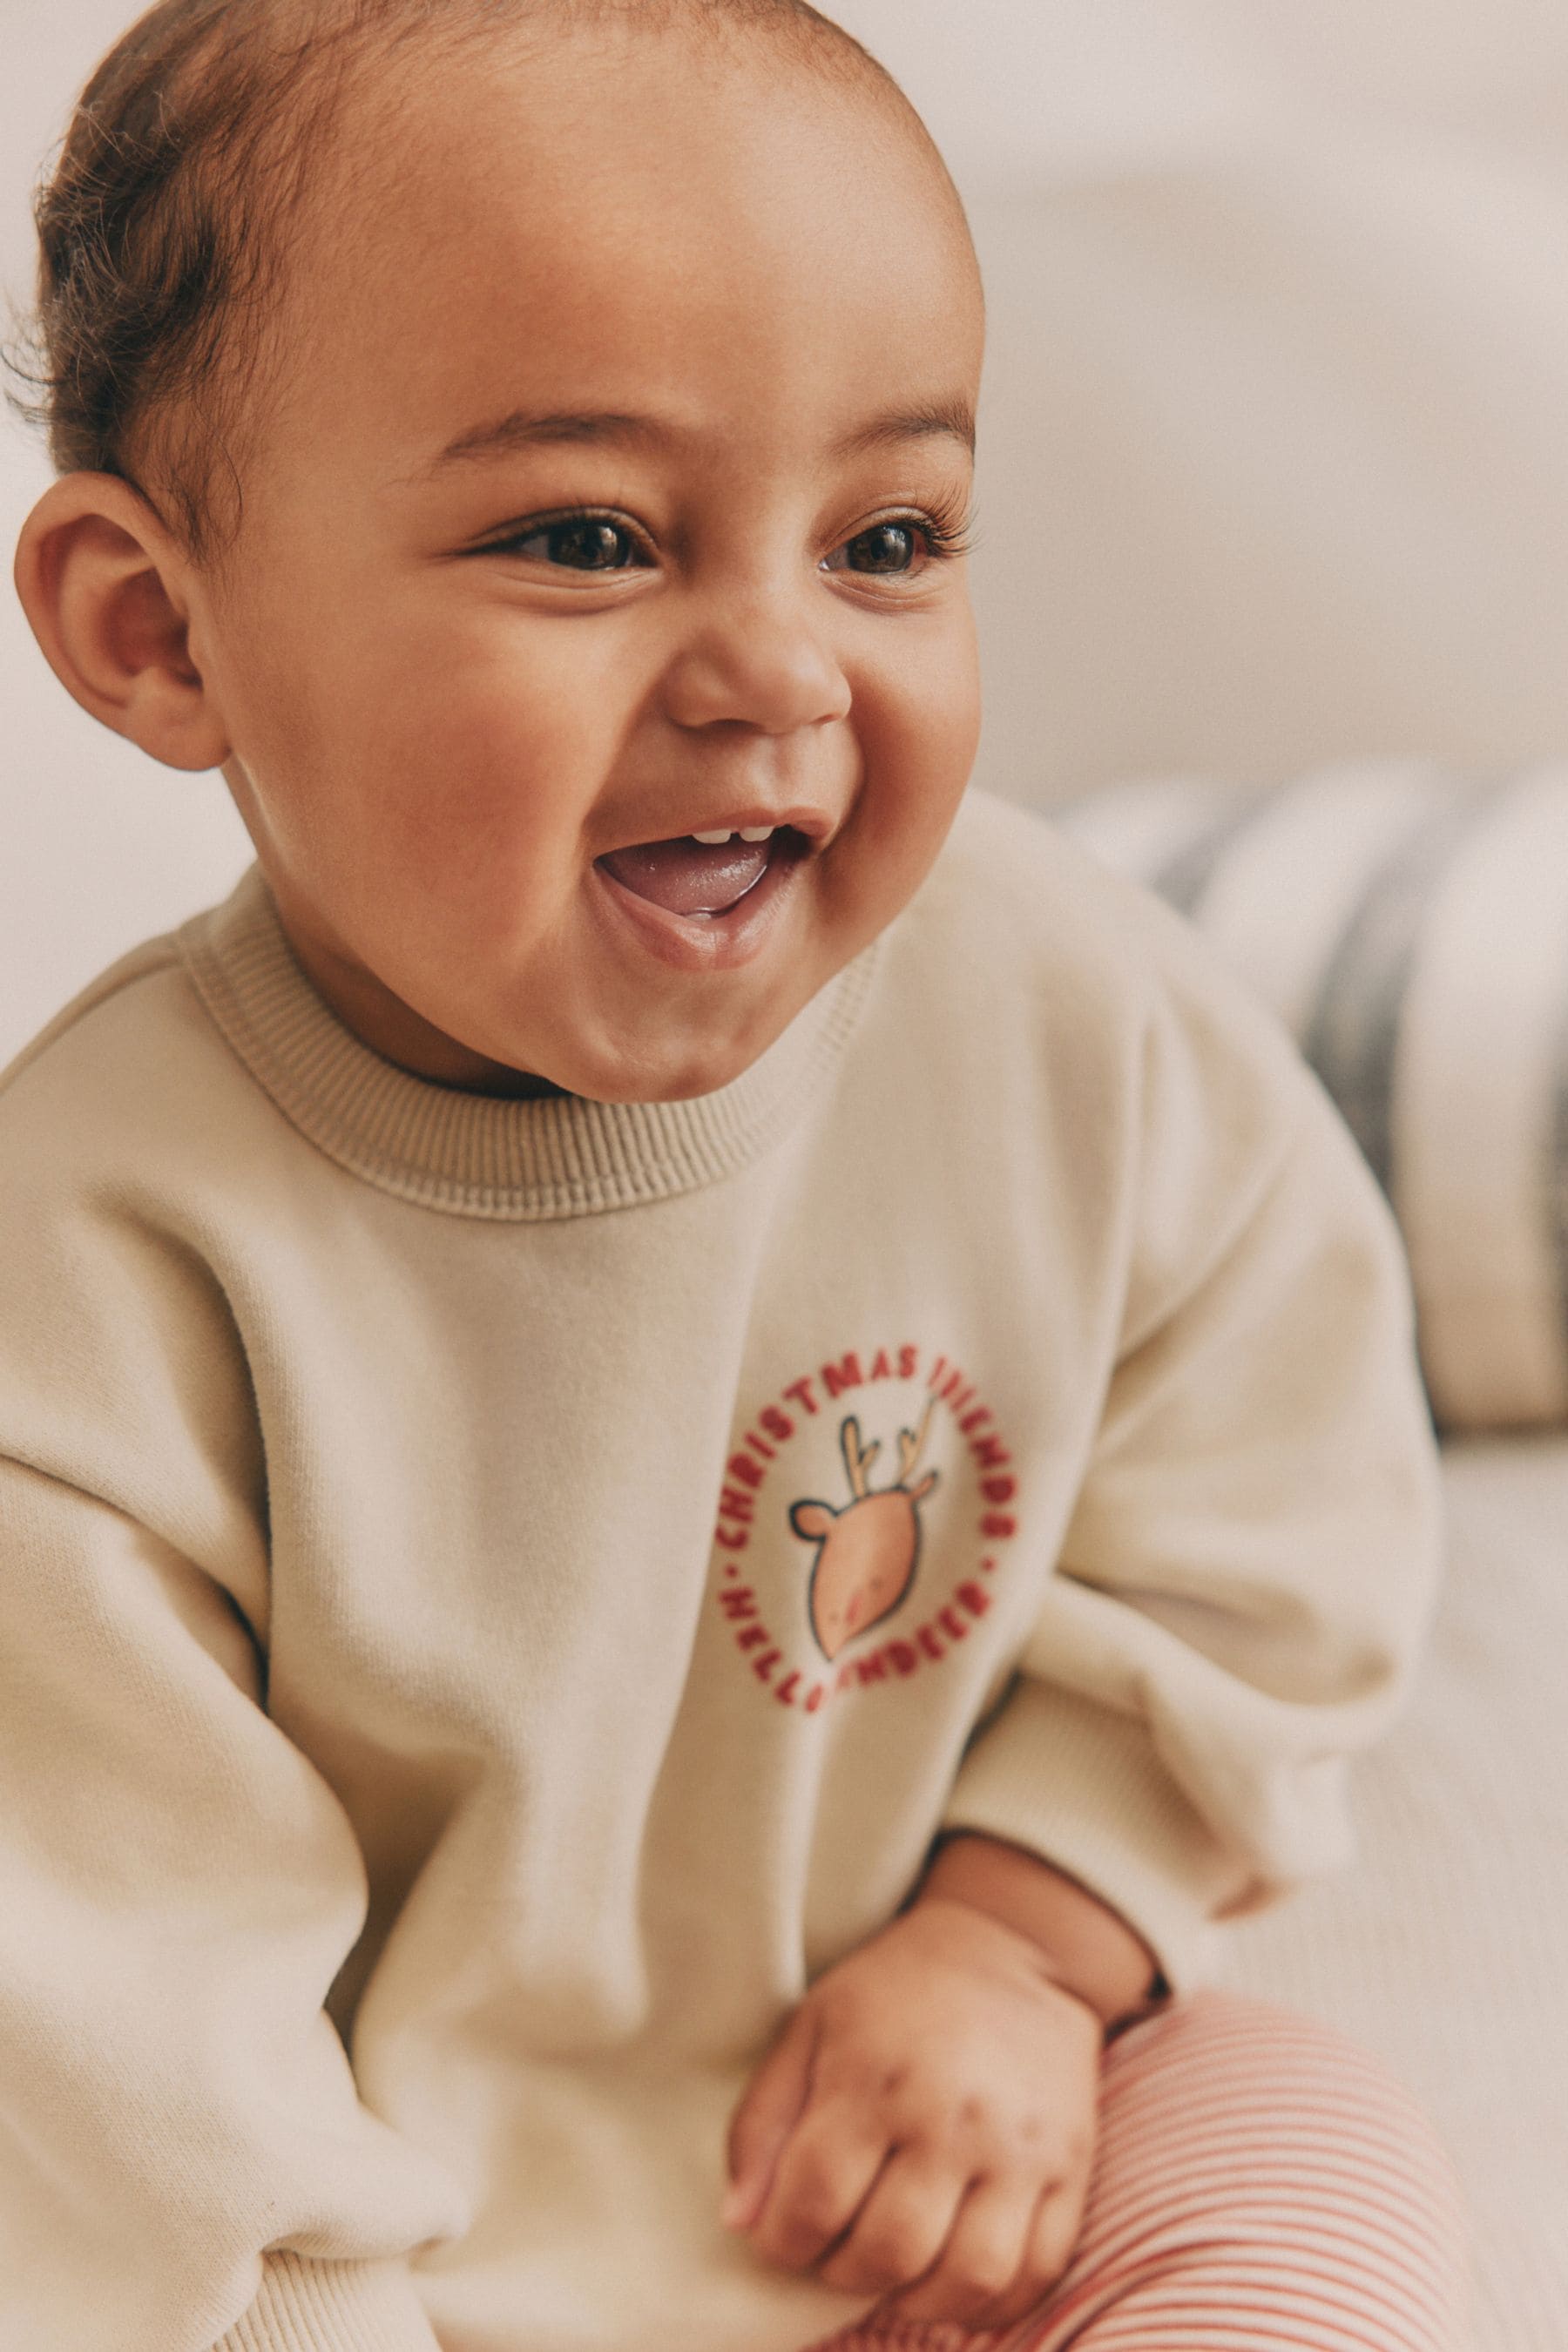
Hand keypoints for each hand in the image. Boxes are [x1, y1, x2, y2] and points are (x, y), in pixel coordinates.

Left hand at [722, 1898, 1102, 2329]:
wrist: (1013, 1949)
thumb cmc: (895, 1990)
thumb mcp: (811, 2024)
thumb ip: (764, 2120)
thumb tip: (739, 2221)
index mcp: (876, 2077)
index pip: (816, 2198)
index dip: (783, 2240)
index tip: (781, 2236)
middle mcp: (952, 2119)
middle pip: (890, 2249)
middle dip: (843, 2272)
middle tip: (834, 2250)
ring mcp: (1020, 2150)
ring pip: (968, 2277)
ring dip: (916, 2299)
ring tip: (892, 2272)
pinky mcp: (1071, 2169)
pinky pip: (1037, 2272)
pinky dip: (991, 2304)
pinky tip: (951, 2281)